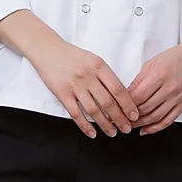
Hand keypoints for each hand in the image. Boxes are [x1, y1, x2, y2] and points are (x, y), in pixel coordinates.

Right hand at [0, 12, 137, 137]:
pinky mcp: (62, 93)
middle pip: (108, 102)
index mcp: (98, 66)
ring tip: (112, 133)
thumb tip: (120, 96)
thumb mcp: (92, 59)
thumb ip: (105, 75)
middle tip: (127, 128)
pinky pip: (76, 113)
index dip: (128, 105)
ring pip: (94, 110)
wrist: (46, 48)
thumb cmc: (71, 55)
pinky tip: (92, 133)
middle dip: (120, 119)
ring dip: (105, 125)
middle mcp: (88, 76)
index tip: (134, 115)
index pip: (118, 89)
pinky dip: (85, 126)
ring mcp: (74, 85)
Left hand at [129, 20, 181, 134]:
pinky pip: (168, 120)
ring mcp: (177, 98)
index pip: (139, 95)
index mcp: (160, 75)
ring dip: (141, 124)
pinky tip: (146, 129)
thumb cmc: (173, 58)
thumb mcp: (151, 63)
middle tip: (121, 118)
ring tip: (130, 125)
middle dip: (131, 115)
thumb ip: (139, 80)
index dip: (126, 103)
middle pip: (146, 108)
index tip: (117, 106)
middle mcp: (170, 88)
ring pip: (156, 117)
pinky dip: (156, 128)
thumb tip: (127, 94)